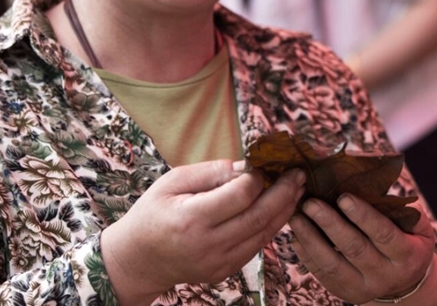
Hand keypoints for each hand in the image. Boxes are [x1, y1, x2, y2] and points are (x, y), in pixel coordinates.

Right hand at [101, 159, 305, 305]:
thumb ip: (211, 172)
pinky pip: (256, 246)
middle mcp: (208, 245)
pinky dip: (271, 226)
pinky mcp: (225, 271)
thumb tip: (247, 166)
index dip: (258, 177)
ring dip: (284, 210)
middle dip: (284, 192)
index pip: (240, 195)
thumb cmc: (153, 213)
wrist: (138, 259)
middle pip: (259, 216)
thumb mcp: (172, 182)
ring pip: (263, 233)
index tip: (264, 164)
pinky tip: (279, 208)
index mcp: (192, 219)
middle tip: (298, 173)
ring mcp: (218, 262)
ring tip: (297, 189)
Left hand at [289, 194, 436, 303]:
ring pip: (333, 264)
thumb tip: (376, 185)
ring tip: (296, 217)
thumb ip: (403, 209)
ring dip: (312, 239)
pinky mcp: (346, 292)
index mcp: (407, 255)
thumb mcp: (417, 226)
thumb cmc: (409, 241)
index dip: (363, 215)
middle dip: (330, 224)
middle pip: (354, 248)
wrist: (406, 282)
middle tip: (311, 203)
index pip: (383, 233)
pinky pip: (322, 274)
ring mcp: (364, 288)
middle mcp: (385, 275)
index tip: (343, 196)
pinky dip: (307, 255)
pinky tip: (295, 235)